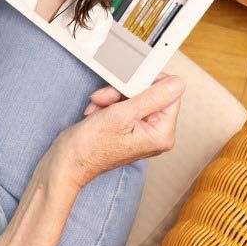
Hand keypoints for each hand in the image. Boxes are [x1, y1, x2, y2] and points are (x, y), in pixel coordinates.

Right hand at [50, 74, 185, 188]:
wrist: (68, 161)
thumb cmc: (91, 147)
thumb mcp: (122, 115)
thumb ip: (152, 98)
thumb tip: (177, 84)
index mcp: (161, 134)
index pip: (170, 95)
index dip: (148, 84)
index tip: (128, 84)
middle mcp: (155, 134)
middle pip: (151, 95)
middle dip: (124, 92)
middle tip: (106, 98)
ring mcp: (142, 131)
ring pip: (135, 97)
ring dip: (113, 98)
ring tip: (98, 107)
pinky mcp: (129, 128)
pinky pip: (125, 105)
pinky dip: (109, 104)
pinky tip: (97, 112)